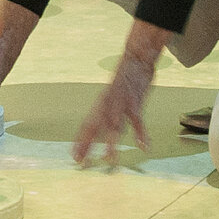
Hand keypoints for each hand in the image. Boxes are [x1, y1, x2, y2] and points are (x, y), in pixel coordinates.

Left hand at [74, 53, 155, 167]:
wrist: (137, 57)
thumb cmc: (126, 79)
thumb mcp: (114, 95)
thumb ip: (111, 111)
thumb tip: (113, 130)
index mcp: (101, 104)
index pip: (87, 125)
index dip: (80, 141)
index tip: (75, 157)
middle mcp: (107, 104)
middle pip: (95, 127)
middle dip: (87, 145)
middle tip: (81, 162)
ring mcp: (121, 102)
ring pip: (114, 125)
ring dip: (112, 143)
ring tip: (109, 159)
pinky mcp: (135, 100)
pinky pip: (138, 120)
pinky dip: (141, 133)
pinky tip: (143, 146)